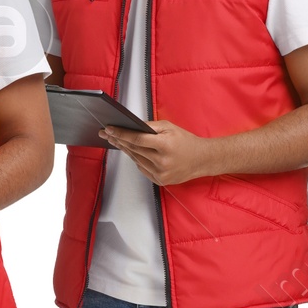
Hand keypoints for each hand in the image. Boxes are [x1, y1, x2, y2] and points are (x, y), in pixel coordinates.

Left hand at [100, 119, 217, 185]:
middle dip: (118, 140)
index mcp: (165, 146)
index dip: (121, 134)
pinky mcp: (160, 180)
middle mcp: (162, 162)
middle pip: (134, 150)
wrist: (201, 160)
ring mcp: (160, 173)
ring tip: (116, 141)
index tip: (109, 129)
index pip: (137, 139)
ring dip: (125, 150)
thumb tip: (132, 126)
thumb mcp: (169, 127)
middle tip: (106, 134)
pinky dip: (136, 159)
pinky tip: (131, 152)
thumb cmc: (186, 142)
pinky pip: (142, 168)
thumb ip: (150, 127)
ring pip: (136, 159)